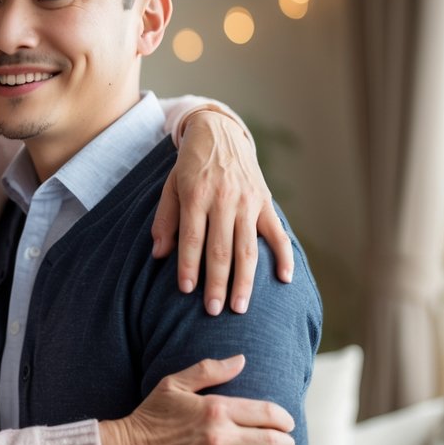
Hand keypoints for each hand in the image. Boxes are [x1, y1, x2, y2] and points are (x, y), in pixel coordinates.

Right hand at [99, 355, 294, 444]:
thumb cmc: (152, 414)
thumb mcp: (175, 383)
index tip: (287, 422)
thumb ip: (209, 370)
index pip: (267, 414)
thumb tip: (241, 360)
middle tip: (286, 442)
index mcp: (217, 409)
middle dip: (286, 442)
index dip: (284, 419)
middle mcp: (222, 436)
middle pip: (273, 441)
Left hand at [151, 110, 293, 315]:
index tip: (187, 291)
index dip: (189, 266)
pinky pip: (276, 233)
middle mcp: (224, 199)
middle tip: (214, 311)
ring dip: (245, 280)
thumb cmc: (190, 165)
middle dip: (217, 283)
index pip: (193, 238)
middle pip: (221, 249)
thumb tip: (159, 254)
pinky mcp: (265, 201)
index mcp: (196, 195)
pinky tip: (284, 279)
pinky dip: (283, 256)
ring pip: (248, 248)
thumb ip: (165, 220)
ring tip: (240, 307)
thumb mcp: (170, 186)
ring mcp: (248, 201)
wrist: (220, 133)